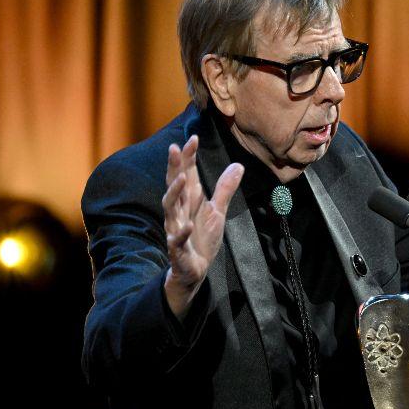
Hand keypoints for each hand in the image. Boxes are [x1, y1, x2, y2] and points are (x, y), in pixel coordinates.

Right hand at [163, 135, 243, 317]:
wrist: (194, 270)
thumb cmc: (202, 238)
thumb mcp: (217, 211)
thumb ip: (225, 189)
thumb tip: (237, 165)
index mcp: (189, 201)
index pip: (187, 174)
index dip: (188, 157)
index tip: (193, 138)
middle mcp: (179, 211)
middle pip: (174, 185)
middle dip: (174, 167)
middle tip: (175, 148)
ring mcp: (176, 229)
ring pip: (170, 208)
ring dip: (174, 193)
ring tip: (182, 178)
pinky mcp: (177, 249)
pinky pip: (177, 240)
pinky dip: (180, 233)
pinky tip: (185, 226)